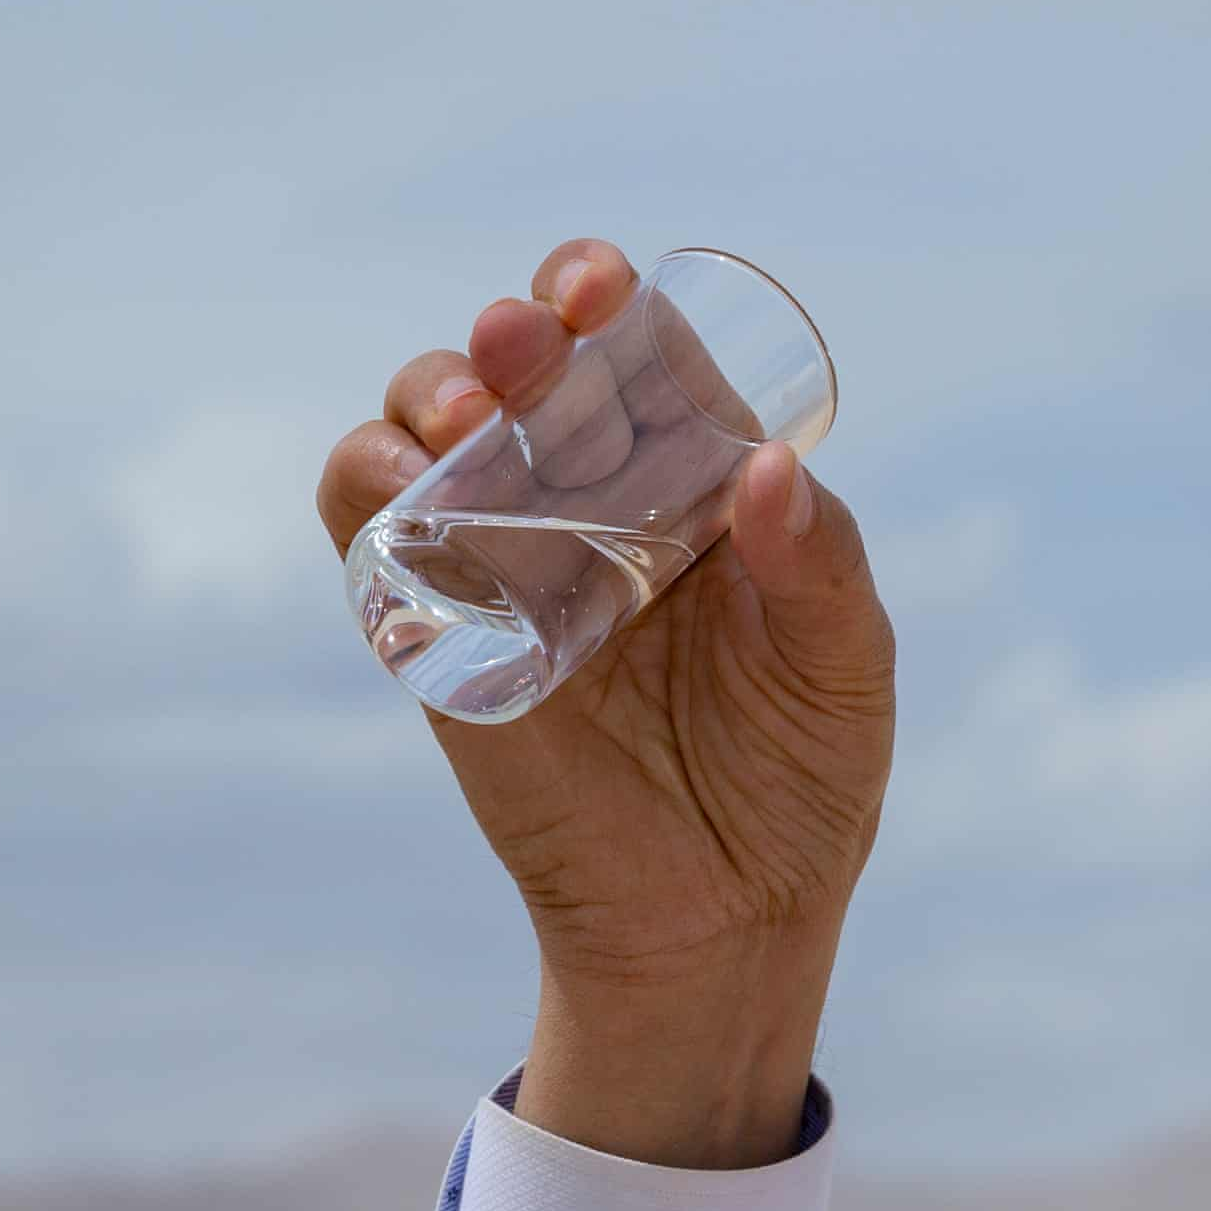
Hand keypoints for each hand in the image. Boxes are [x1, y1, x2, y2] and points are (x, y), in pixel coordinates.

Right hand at [317, 238, 895, 1166]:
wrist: (727, 920)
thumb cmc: (799, 783)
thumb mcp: (842, 672)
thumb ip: (822, 570)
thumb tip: (772, 472)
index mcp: (690, 484)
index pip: (636, 358)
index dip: (606, 303)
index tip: (601, 290)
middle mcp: (589, 503)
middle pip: (524, 376)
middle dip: (516, 339)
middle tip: (528, 343)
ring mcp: (507, 564)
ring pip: (430, 434)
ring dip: (430, 397)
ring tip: (471, 419)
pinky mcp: (439, 640)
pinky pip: (374, 541)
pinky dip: (367, 490)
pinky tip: (403, 483)